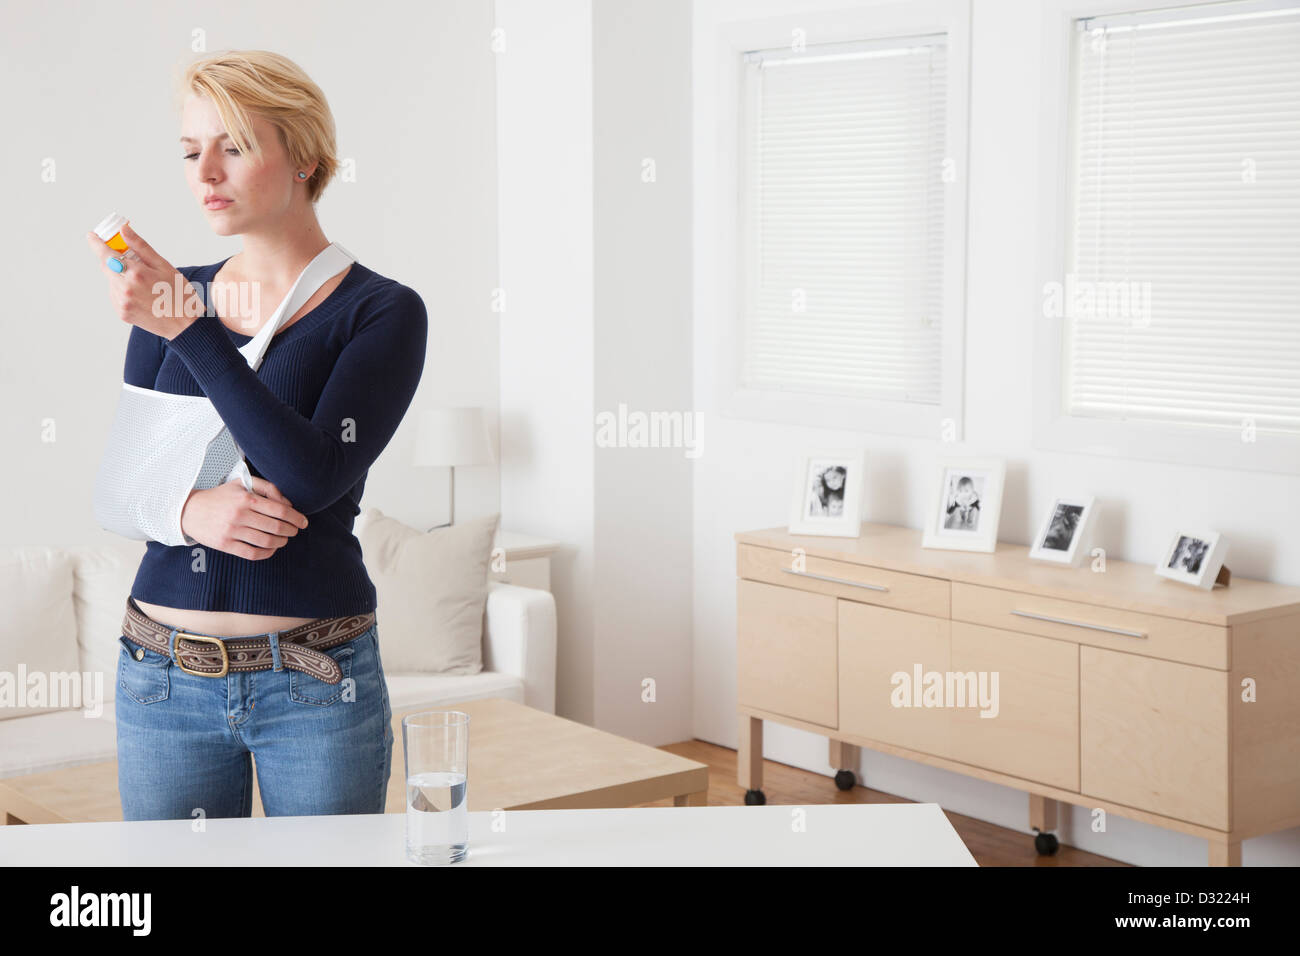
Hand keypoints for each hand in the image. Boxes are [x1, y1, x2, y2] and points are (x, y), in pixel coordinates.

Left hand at [85, 221, 201, 339]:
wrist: (185, 326)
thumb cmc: (179, 294)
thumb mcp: (164, 266)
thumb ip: (140, 247)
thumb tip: (123, 230)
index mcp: (136, 273)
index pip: (107, 253)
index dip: (97, 243)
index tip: (92, 236)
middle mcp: (125, 288)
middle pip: (107, 266)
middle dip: (114, 260)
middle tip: (130, 259)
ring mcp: (122, 302)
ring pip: (112, 281)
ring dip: (120, 276)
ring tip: (144, 284)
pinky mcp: (122, 313)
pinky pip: (116, 295)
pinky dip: (123, 290)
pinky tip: (141, 295)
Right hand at [180, 476, 308, 559]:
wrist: (189, 510)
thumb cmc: (221, 496)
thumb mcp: (242, 483)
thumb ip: (267, 487)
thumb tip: (288, 503)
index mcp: (246, 498)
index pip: (280, 510)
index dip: (296, 518)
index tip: (304, 522)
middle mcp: (240, 515)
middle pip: (276, 527)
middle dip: (291, 530)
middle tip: (295, 531)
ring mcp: (232, 531)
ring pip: (266, 541)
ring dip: (281, 541)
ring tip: (284, 539)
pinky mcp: (225, 545)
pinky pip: (252, 553)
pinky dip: (267, 553)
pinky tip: (271, 549)